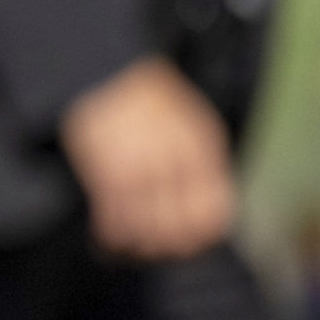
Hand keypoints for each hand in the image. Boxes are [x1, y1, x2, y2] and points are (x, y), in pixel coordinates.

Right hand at [60, 55, 235, 259]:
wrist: (105, 70)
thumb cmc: (149, 102)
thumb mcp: (190, 124)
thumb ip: (202, 165)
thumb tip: (206, 216)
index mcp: (202, 148)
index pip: (214, 212)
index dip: (201, 236)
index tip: (187, 242)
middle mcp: (175, 161)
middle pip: (180, 229)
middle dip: (167, 247)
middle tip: (153, 249)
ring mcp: (141, 167)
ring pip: (147, 231)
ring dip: (136, 247)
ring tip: (128, 247)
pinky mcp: (107, 171)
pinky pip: (114, 221)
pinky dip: (110, 238)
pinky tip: (106, 239)